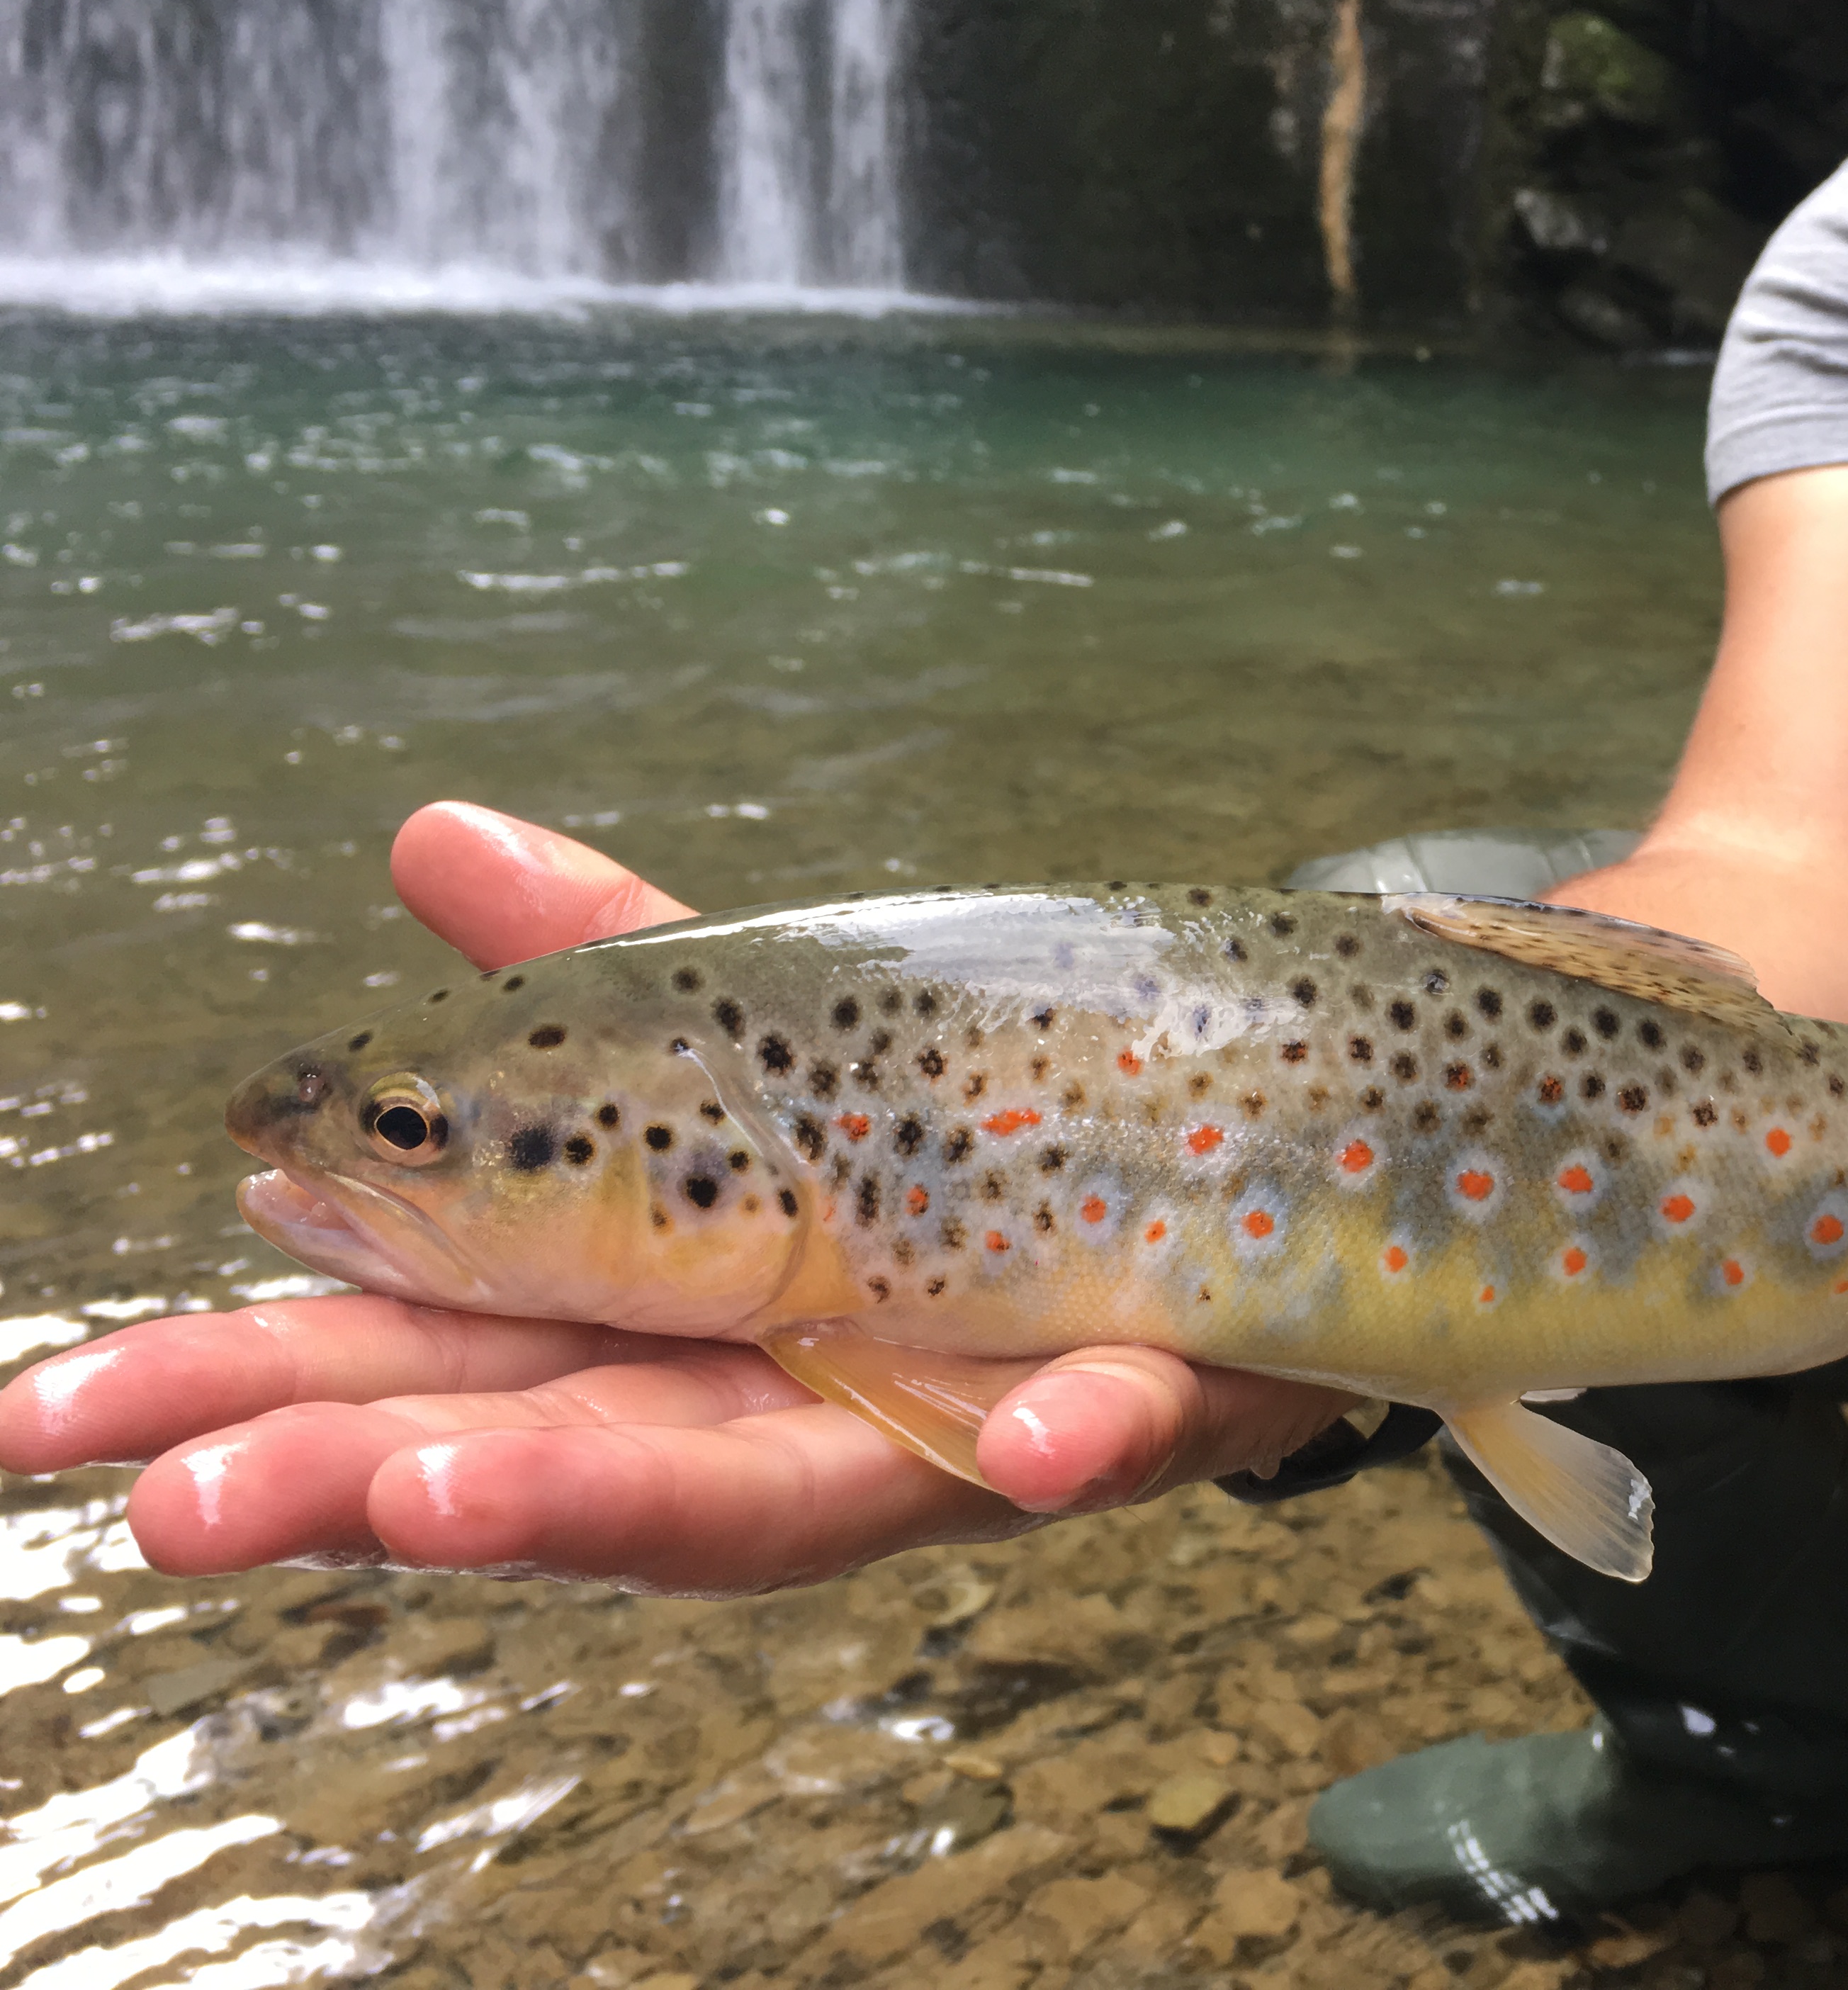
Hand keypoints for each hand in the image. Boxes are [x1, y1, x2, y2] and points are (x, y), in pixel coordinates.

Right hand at [0, 801, 1348, 1593]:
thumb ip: (607, 969)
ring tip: (443, 1503)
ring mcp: (968, 1404)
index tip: (61, 1415)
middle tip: (190, 1502)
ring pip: (799, 1483)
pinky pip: (1121, 1419)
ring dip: (629, 1500)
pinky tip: (1030, 1443)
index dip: (266, 1386)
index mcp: (682, 1308)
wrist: (1239, 1134)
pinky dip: (1070, 1432)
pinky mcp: (1155, 1383)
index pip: (448, 1356)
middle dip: (382, 1480)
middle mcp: (800, 1390)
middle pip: (574, 1453)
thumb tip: (428, 835)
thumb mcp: (768, 1035)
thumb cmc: (963, 1113)